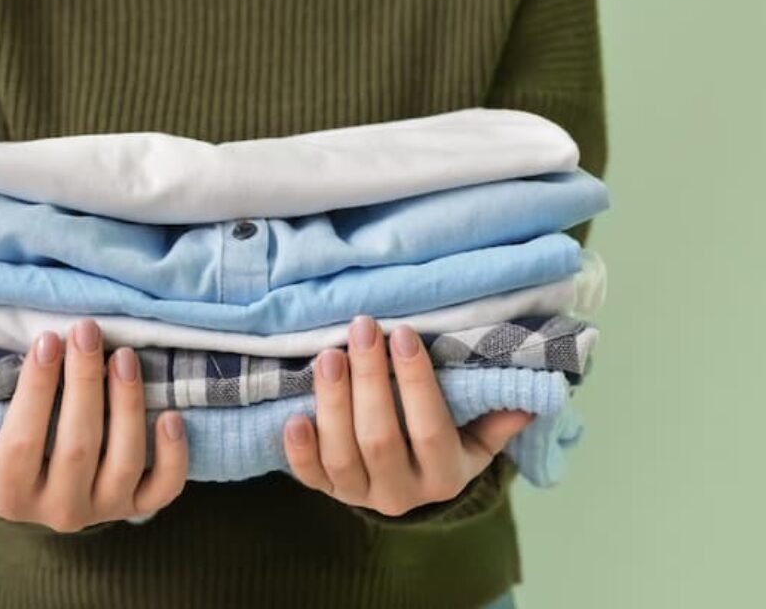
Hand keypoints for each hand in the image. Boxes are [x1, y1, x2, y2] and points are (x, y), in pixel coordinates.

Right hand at [0, 320, 187, 531]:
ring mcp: (104, 508)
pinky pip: (163, 488)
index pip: (21, 442)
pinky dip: (172, 453)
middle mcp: (59, 509)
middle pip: (75, 446)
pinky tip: (172, 413)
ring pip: (122, 461)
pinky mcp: (140, 506)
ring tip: (125, 355)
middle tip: (87, 330)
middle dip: (83, 384)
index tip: (46, 340)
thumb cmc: (13, 463)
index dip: (36, 391)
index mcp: (10, 494)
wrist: (54, 501)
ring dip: (127, 405)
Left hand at [283, 315, 532, 516]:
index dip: (416, 383)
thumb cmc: (446, 442)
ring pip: (342, 455)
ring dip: (332, 403)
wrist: (409, 485)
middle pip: (380, 438)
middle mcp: (403, 494)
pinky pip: (310, 477)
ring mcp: (361, 496)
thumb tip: (531, 396)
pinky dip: (300, 450)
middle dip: (369, 380)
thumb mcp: (476, 436)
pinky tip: (294, 416)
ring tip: (328, 355)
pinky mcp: (327, 492)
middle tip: (362, 328)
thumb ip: (496, 417)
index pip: (430, 429)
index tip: (402, 334)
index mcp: (446, 475)